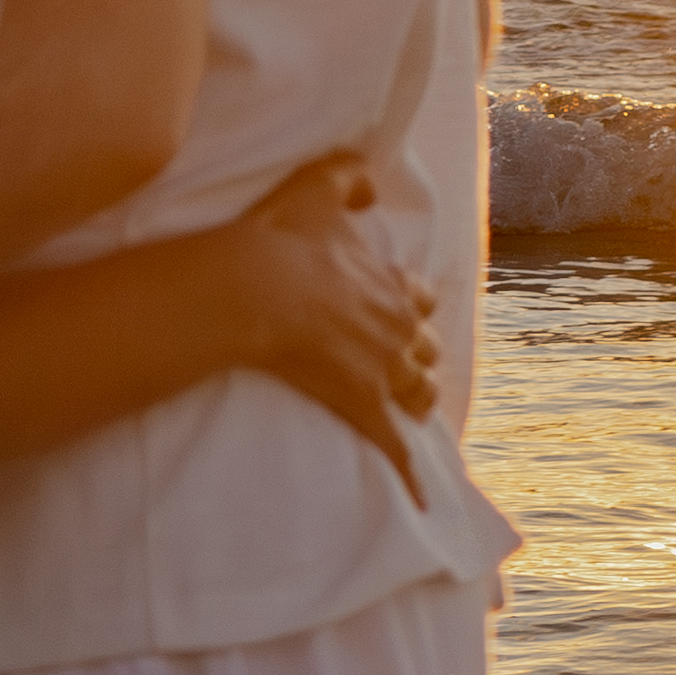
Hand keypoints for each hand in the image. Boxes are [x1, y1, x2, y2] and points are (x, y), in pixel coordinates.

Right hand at [235, 153, 438, 498]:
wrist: (251, 289)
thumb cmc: (279, 239)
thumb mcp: (316, 186)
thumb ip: (348, 176)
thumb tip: (372, 185)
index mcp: (388, 282)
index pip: (416, 297)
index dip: (408, 305)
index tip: (399, 312)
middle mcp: (397, 327)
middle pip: (424, 348)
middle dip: (416, 355)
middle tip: (400, 365)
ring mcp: (382, 370)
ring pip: (419, 393)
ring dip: (415, 401)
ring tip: (405, 410)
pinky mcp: (361, 406)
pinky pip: (394, 449)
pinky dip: (411, 476)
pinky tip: (421, 499)